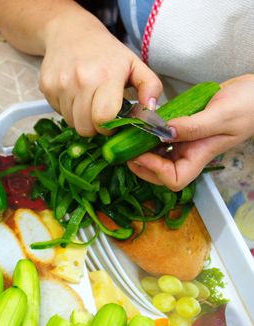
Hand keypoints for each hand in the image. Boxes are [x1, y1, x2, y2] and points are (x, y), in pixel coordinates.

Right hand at [39, 10, 161, 135]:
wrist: (70, 32)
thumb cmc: (106, 52)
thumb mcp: (134, 63)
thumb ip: (150, 86)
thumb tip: (151, 110)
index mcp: (106, 76)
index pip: (103, 119)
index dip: (109, 128)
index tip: (112, 123)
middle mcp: (81, 80)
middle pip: (85, 128)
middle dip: (95, 127)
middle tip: (100, 114)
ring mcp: (61, 84)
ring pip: (71, 123)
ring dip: (81, 118)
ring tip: (87, 101)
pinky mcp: (46, 87)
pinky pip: (58, 113)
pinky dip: (67, 109)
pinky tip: (74, 94)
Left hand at [127, 74, 253, 190]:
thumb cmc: (248, 104)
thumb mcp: (221, 115)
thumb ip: (193, 126)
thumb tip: (164, 132)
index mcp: (200, 156)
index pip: (174, 179)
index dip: (154, 171)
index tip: (141, 154)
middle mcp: (189, 153)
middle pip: (159, 173)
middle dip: (140, 165)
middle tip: (125, 148)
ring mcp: (184, 142)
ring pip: (156, 155)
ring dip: (140, 150)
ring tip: (128, 135)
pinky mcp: (181, 130)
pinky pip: (159, 138)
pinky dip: (147, 135)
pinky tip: (141, 124)